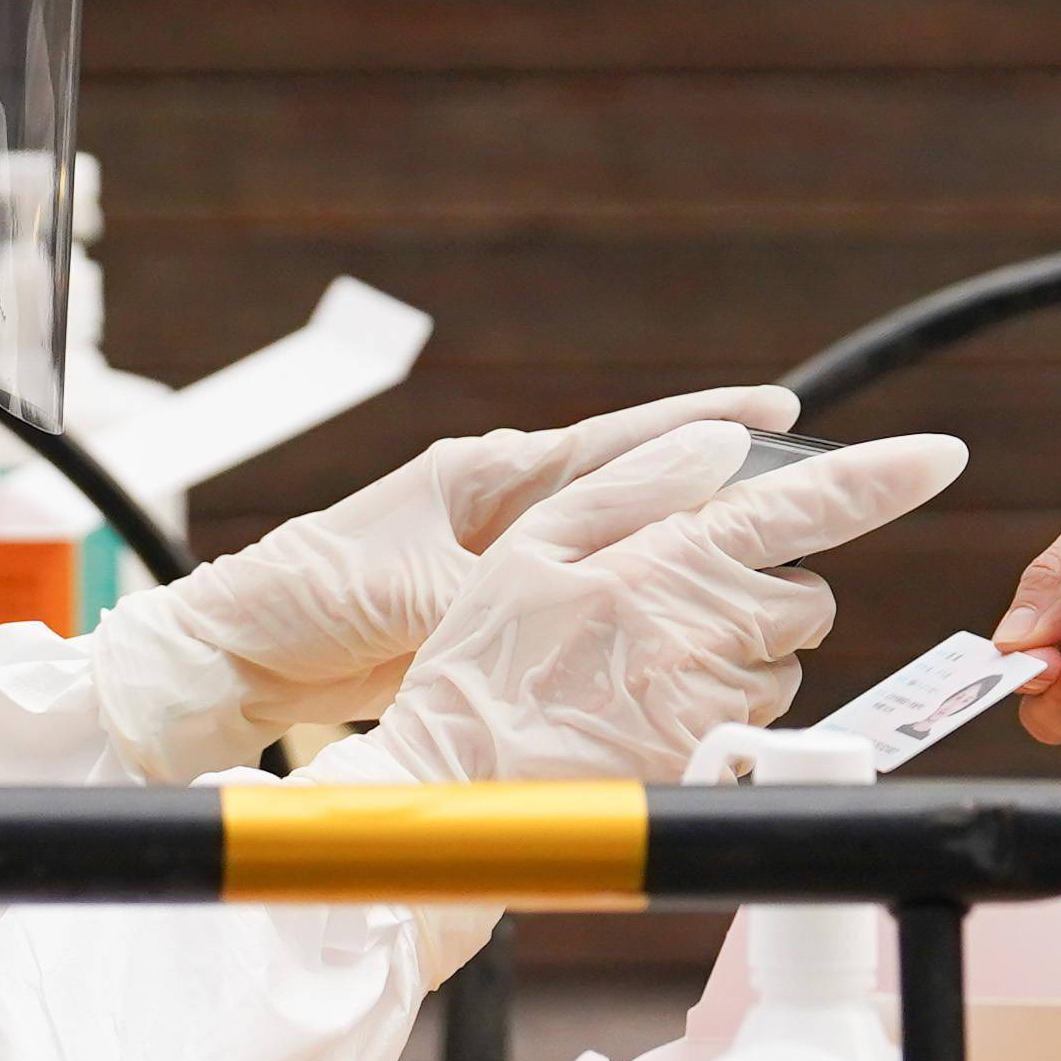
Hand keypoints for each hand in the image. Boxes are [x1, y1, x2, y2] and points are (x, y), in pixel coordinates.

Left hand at [86, 384, 799, 777]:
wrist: (247, 648)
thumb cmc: (314, 597)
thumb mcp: (414, 592)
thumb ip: (498, 590)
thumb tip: (578, 599)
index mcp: (491, 477)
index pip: (621, 442)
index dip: (706, 426)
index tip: (783, 413)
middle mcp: (506, 505)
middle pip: (638, 486)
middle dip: (720, 483)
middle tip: (812, 486)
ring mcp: (503, 556)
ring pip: (622, 546)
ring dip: (685, 550)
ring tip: (766, 565)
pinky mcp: (492, 610)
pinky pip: (587, 601)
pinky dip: (636, 607)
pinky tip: (681, 627)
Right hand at [335, 420, 967, 787]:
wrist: (458, 791)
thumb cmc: (485, 664)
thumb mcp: (533, 546)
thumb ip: (637, 488)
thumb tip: (722, 446)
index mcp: (671, 563)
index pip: (807, 506)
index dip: (884, 476)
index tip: (942, 456)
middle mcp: (712, 634)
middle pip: (807, 597)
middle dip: (766, 595)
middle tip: (676, 609)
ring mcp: (721, 707)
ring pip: (783, 667)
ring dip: (740, 659)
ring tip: (644, 671)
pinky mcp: (719, 767)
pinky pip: (756, 730)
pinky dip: (721, 716)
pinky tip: (649, 718)